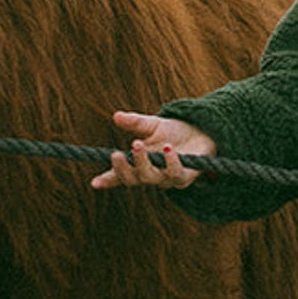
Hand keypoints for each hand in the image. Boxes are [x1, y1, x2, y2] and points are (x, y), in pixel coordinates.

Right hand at [90, 111, 215, 189]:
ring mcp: (167, 178)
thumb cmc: (174, 132)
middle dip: (123, 168)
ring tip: (136, 143)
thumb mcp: (153, 125)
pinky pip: (176, 174)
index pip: (120, 176)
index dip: (107, 180)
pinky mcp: (185, 176)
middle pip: (133, 179)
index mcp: (139, 164)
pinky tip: (167, 148)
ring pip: (151, 177)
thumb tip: (116, 116)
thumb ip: (135, 123)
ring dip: (143, 162)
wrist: (203, 133)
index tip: (94, 183)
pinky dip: (170, 161)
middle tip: (115, 153)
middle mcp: (151, 175)